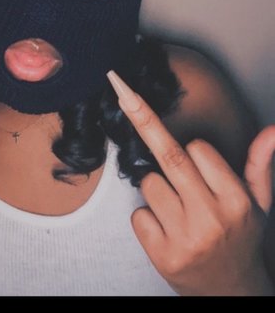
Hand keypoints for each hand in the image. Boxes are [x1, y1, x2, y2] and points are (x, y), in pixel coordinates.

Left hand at [107, 70, 274, 295]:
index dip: (192, 150)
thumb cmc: (241, 238)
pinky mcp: (162, 256)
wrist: (231, 294)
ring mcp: (185, 238)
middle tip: (121, 89)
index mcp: (236, 200)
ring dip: (155, 187)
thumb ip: (259, 164)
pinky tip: (167, 231)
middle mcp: (211, 218)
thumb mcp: (258, 203)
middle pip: (168, 157)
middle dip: (141, 118)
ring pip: (149, 185)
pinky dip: (146, 217)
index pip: (198, 150)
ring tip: (178, 210)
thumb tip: (272, 129)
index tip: (194, 158)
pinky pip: (138, 215)